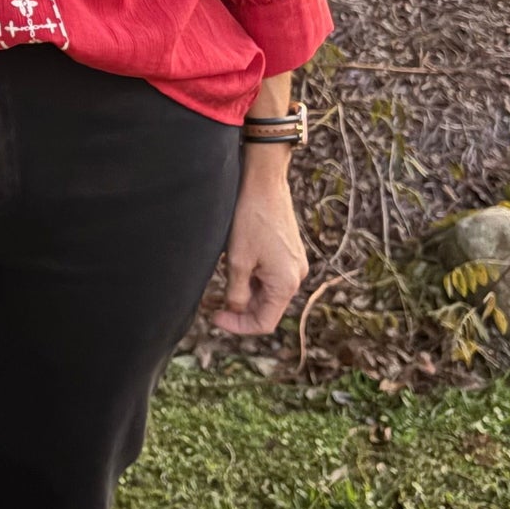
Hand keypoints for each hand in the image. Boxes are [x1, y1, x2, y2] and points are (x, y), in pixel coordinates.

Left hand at [212, 145, 308, 336]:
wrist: (264, 182)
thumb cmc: (250, 219)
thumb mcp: (237, 261)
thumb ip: (236, 293)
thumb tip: (235, 310)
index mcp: (286, 284)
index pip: (264, 322)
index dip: (238, 326)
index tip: (215, 317)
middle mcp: (296, 276)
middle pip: (267, 307)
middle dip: (240, 309)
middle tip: (213, 303)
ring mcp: (294, 263)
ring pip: (267, 291)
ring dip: (245, 293)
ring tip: (221, 282)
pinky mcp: (289, 251)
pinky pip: (271, 275)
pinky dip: (253, 278)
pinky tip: (234, 266)